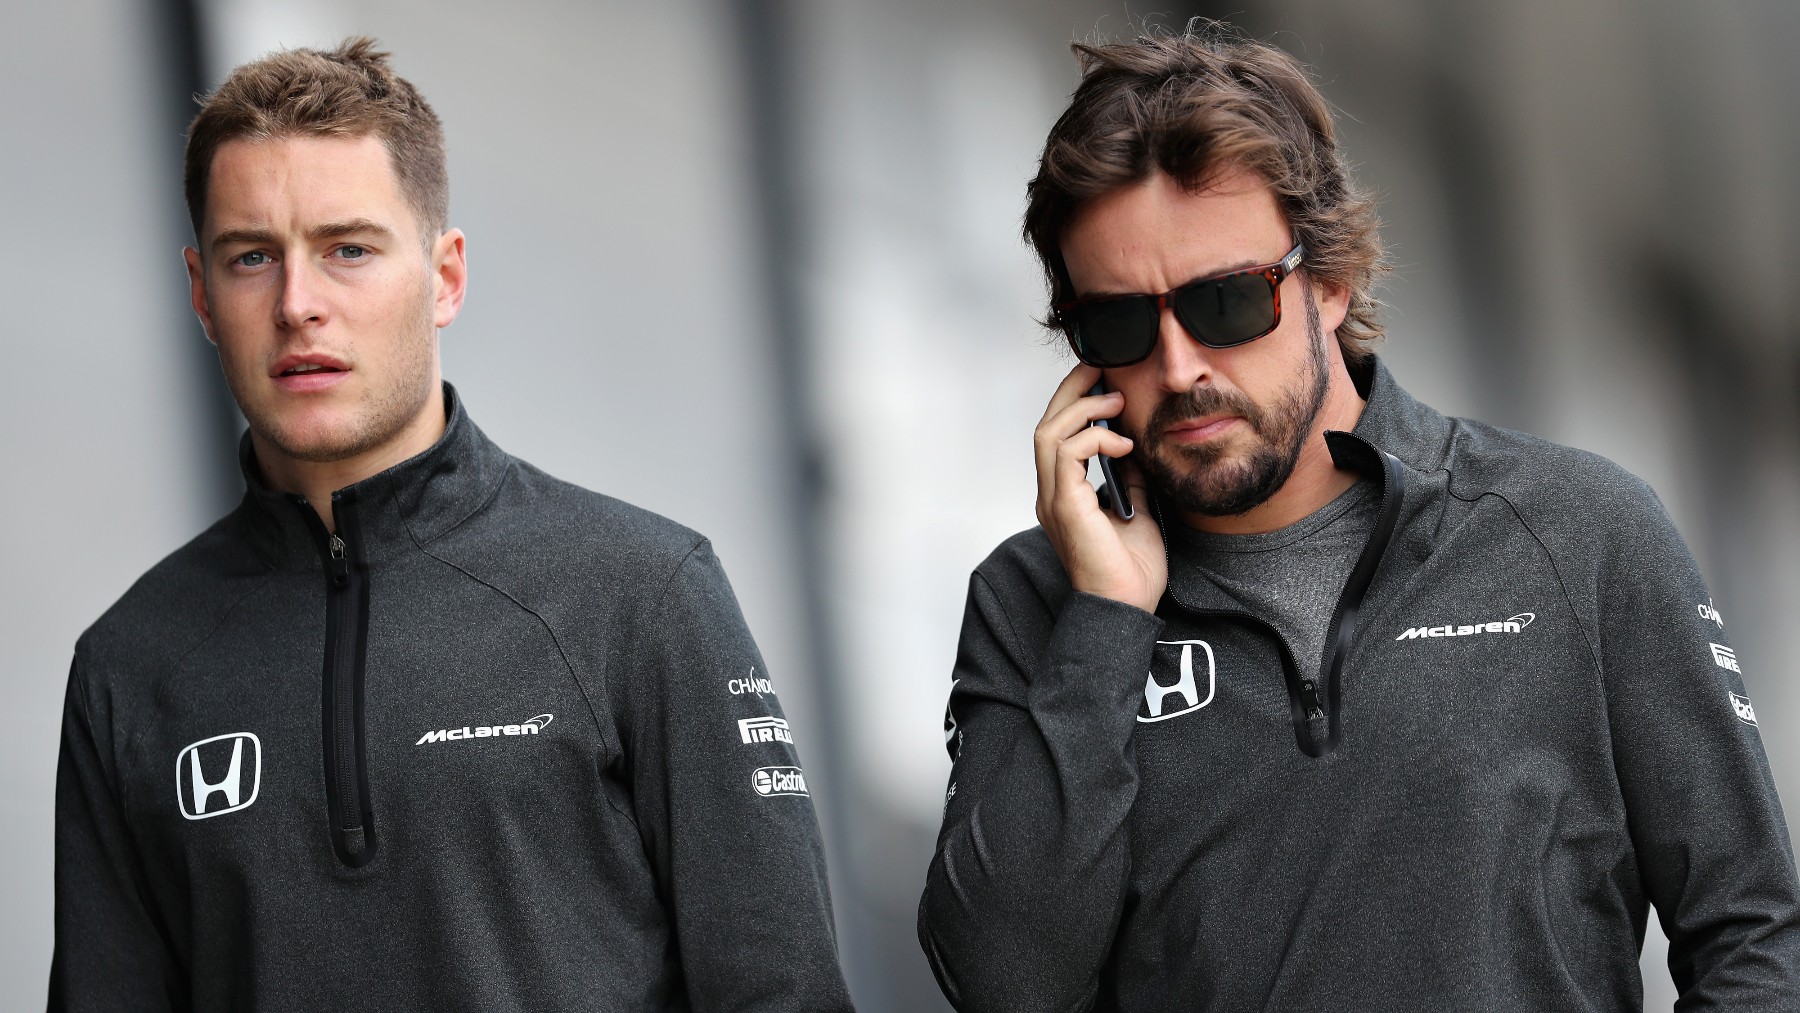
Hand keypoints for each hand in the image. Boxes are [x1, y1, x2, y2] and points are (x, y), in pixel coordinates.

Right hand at [1034, 365, 1167, 613]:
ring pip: (1049, 433)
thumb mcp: (1136, 510)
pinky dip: (1094, 439)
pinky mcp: (1064, 506)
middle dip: (1072, 391)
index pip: (1057, 435)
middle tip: (1102, 371)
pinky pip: (1067, 454)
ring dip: (1083, 410)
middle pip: (1046, 425)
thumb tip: (1133, 450)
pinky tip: (1123, 443)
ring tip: (1115, 401)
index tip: (1101, 380)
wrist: (1127, 607)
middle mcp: (1051, 493)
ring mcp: (1053, 499)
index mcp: (1064, 494)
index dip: (1074, 402)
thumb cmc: (1131, 570)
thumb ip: (1128, 480)